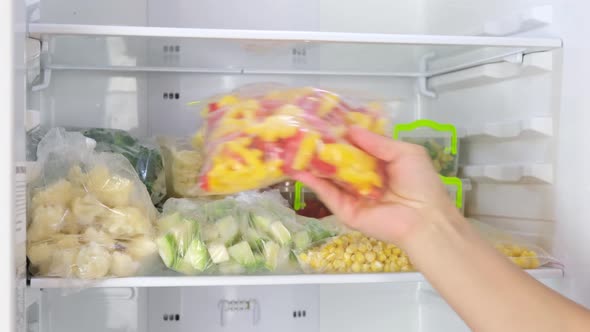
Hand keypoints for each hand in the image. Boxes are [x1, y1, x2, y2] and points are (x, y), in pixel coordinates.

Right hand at [294, 126, 461, 250]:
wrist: (424, 219)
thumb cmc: (420, 183)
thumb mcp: (404, 153)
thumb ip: (377, 142)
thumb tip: (351, 129)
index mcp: (378, 163)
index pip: (355, 147)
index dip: (341, 135)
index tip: (323, 121)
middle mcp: (362, 178)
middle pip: (338, 161)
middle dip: (322, 147)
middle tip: (302, 132)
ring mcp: (351, 195)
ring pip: (328, 177)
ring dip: (312, 163)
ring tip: (292, 147)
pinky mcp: (344, 210)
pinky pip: (327, 194)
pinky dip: (312, 182)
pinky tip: (298, 168)